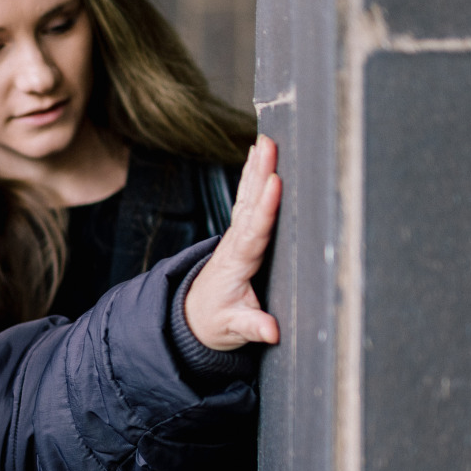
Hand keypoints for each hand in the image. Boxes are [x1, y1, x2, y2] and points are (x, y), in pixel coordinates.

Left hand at [184, 134, 282, 350]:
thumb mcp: (232, 329)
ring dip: (257, 168)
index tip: (275, 184)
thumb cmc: (215, 321)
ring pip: (247, 196)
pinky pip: (247, 199)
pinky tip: (258, 154)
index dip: (265, 208)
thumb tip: (271, 330)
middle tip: (270, 145)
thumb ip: (251, 326)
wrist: (195, 317)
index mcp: (237, 264)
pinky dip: (253, 175)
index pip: (253, 232)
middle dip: (260, 174)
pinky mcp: (240, 233)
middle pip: (249, 205)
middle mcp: (235, 244)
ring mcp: (236, 236)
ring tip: (267, 140)